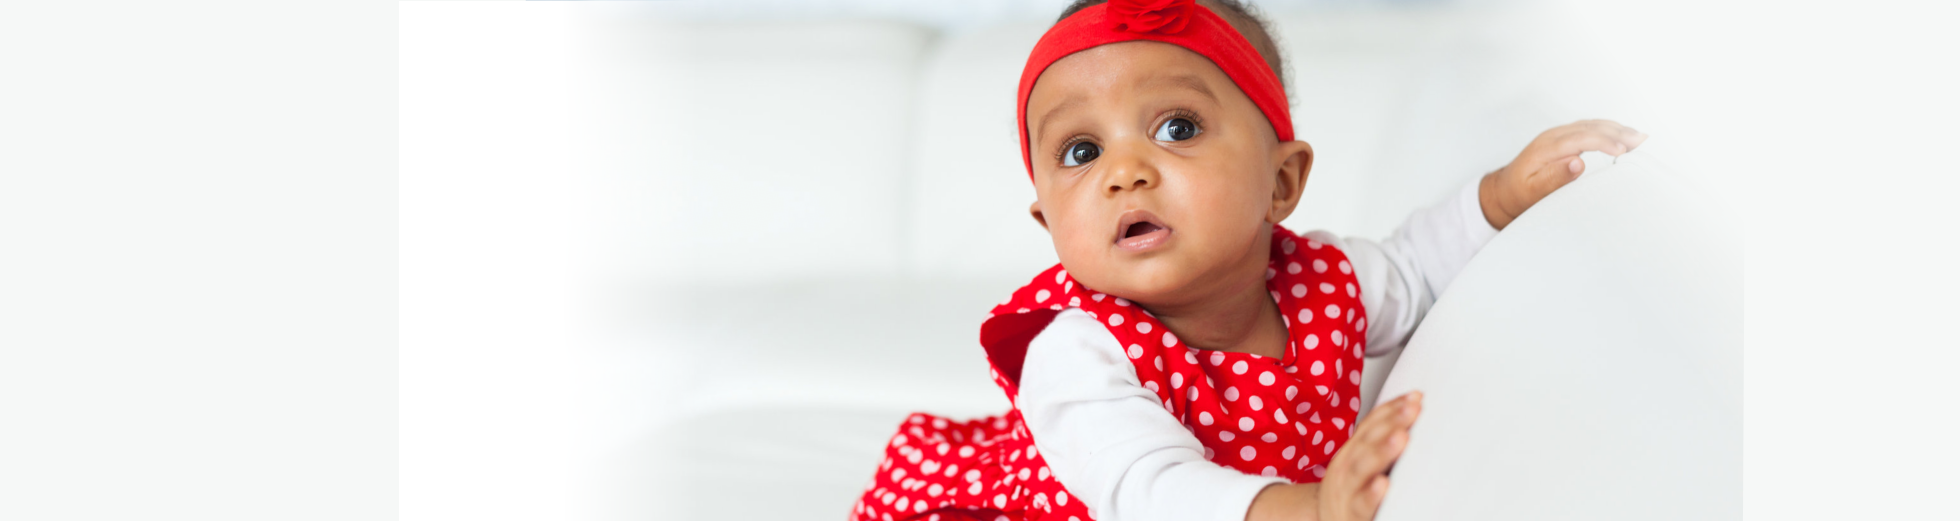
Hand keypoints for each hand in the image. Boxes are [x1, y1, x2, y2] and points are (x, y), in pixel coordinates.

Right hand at [1316, 391, 1422, 520]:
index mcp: (1353, 451)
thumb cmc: (1351, 491)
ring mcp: (1347, 489)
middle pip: (1368, 440)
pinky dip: (1371, 494)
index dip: (1392, 408)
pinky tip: (1383, 484)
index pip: (1371, 424)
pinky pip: (1361, 504)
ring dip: (1382, 451)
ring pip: (1362, 467)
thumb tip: (1414, 415)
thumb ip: (1382, 443)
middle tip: (1412, 409)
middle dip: (1391, 422)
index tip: (1415, 397)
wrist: (1322, 520)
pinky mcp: (1351, 514)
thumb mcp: (1361, 463)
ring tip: (1401, 437)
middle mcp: (1347, 466)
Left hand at [1479, 120, 1646, 228]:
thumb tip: (1577, 162)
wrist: (1505, 189)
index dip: (1603, 142)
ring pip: (1592, 125)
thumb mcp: (1533, 191)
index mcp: (1546, 148)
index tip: (1622, 150)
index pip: (1580, 138)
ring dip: (1616, 129)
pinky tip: (1624, 134)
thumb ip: (1554, 178)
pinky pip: (1590, 128)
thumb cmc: (1519, 193)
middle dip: (1617, 132)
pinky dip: (1609, 129)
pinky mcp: (1564, 138)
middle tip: (1641, 142)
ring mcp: (1559, 135)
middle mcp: (1553, 136)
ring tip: (1640, 137)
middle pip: (1590, 127)